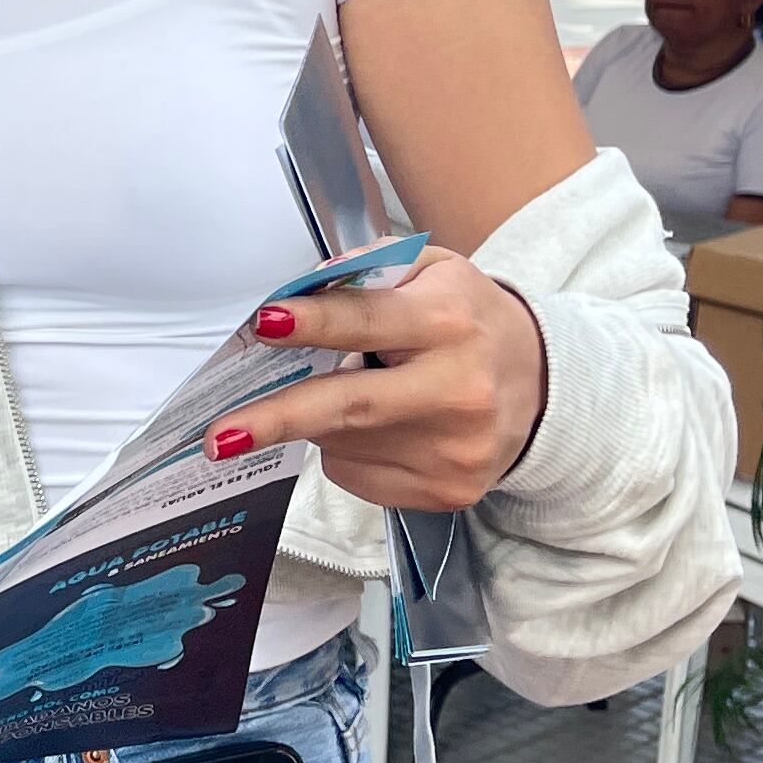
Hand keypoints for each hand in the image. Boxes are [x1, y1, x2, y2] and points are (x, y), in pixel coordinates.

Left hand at [214, 249, 546, 512]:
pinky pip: (360, 475)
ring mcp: (454, 450)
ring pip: (343, 443)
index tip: (266, 324)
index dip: (314, 323)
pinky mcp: (448, 491)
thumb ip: (368, 271)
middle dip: (278, 418)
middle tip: (219, 436)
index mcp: (448, 323)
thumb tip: (299, 292)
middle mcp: (457, 390)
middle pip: (350, 407)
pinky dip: (346, 451)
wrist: (543, 386)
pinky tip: (378, 429)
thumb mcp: (431, 272)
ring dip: (317, 421)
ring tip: (347, 393)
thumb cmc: (468, 319)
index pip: (370, 321)